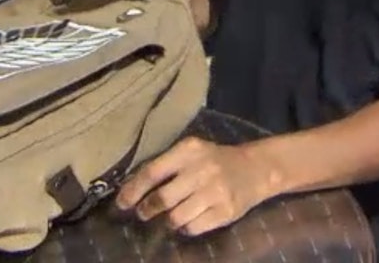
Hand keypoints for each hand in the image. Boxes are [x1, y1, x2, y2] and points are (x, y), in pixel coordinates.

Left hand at [114, 136, 273, 236]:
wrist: (256, 169)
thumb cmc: (215, 161)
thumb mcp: (192, 153)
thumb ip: (166, 166)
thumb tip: (133, 188)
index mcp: (189, 151)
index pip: (153, 172)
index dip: (134, 190)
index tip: (122, 203)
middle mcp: (202, 170)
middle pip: (163, 198)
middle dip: (148, 209)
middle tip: (143, 213)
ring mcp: (216, 192)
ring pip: (176, 217)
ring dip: (168, 220)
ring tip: (169, 217)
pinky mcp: (226, 212)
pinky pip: (193, 228)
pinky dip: (186, 228)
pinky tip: (189, 220)